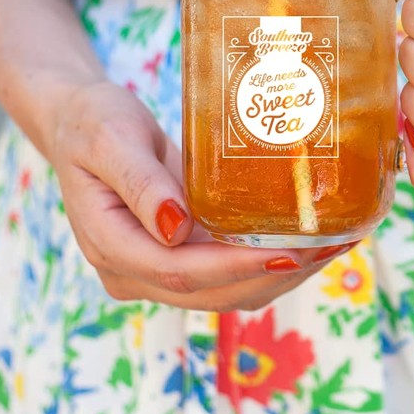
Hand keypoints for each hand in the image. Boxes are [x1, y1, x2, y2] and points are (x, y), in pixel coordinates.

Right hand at [47, 81, 347, 310]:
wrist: (82, 122)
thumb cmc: (92, 122)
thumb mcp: (110, 139)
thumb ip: (140, 184)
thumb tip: (177, 229)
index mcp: (111, 245)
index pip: (179, 273)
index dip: (235, 267)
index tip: (287, 253)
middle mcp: (133, 269)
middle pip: (210, 292)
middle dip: (272, 274)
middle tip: (328, 246)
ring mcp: (156, 266)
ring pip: (225, 290)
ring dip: (279, 273)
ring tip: (331, 244)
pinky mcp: (178, 252)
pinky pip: (226, 269)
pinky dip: (266, 260)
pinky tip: (304, 238)